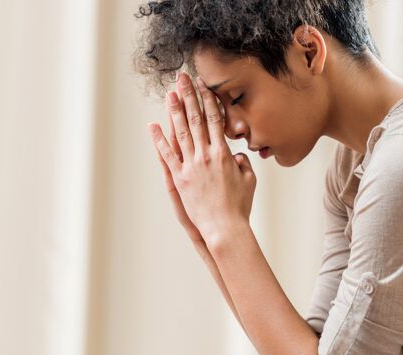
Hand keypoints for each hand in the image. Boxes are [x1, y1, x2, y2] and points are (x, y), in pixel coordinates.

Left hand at [148, 71, 255, 244]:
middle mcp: (206, 155)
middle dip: (189, 96)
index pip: (214, 120)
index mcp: (223, 154)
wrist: (225, 228)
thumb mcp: (249, 181)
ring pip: (180, 132)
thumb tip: (238, 156)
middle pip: (196, 119)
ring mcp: (190, 166)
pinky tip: (153, 126)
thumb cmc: (239, 207)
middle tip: (182, 79)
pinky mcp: (179, 179)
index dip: (208, 100)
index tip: (203, 85)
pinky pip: (167, 156)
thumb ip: (243, 164)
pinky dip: (159, 140)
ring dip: (174, 111)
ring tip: (170, 94)